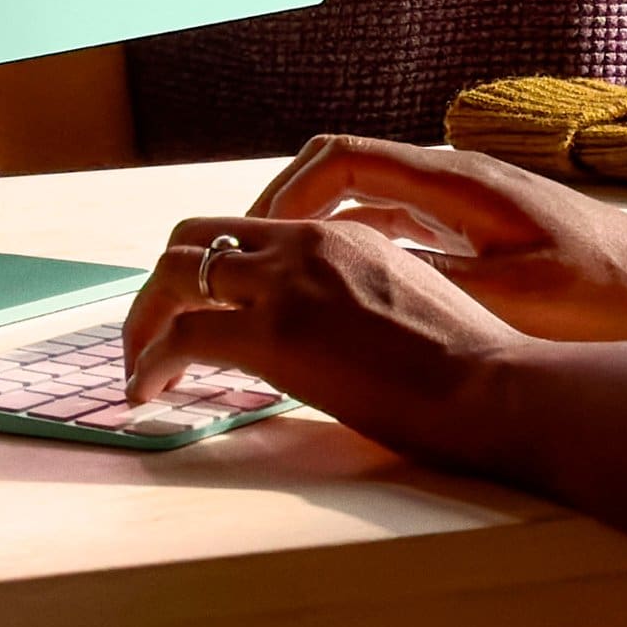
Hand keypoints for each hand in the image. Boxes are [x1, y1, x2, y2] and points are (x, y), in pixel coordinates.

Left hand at [123, 210, 522, 461]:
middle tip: (151, 334)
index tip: (199, 312)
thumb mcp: (411, 299)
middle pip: (196, 237)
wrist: (488, 383)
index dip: (210, 270)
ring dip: (144, 320)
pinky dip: (150, 363)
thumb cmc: (468, 362)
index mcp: (342, 234)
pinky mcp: (271, 333)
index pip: (249, 232)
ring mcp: (287, 283)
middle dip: (161, 286)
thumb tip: (331, 331)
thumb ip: (361, 298)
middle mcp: (307, 243)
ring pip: (175, 275)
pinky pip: (180, 336)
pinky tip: (148, 394)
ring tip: (139, 368)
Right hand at [237, 132, 626, 341]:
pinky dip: (358, 241)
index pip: (339, 159)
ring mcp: (469, 197)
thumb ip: (427, 283)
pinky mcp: (483, 224)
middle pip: (343, 168)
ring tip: (279, 280)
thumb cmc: (604, 294)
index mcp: (455, 182)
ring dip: (319, 226)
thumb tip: (345, 277)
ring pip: (370, 195)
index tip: (248, 243)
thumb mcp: (510, 298)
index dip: (282, 195)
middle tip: (247, 263)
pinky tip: (345, 290)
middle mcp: (456, 176)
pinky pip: (400, 219)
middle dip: (286, 207)